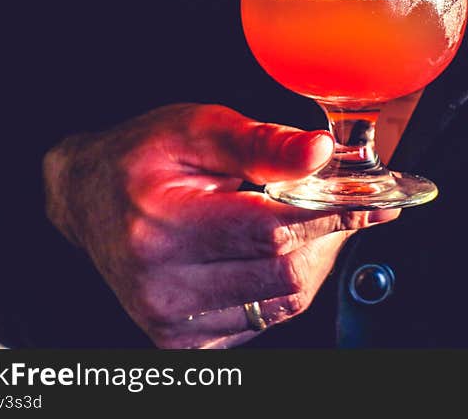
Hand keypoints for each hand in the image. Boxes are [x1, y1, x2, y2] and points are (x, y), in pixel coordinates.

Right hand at [43, 104, 397, 347]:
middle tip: (340, 202)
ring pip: (282, 301)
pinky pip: (263, 318)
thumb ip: (262, 143)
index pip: (275, 230)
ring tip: (301, 220)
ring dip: (310, 260)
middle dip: (328, 235)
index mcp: (163, 225)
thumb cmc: (142, 157)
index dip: (336, 213)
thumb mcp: (197, 128)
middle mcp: (162, 284)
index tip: (379, 201)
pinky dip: (281, 283)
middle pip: (286, 273)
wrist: (89, 198)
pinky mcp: (181, 339)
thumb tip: (322, 153)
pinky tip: (268, 251)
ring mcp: (170, 320)